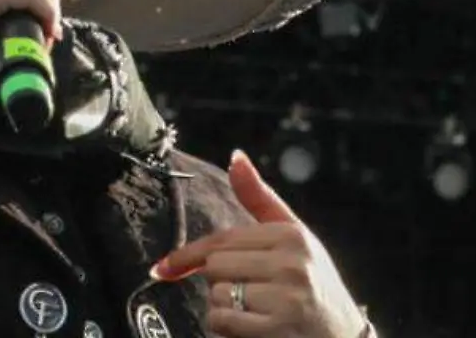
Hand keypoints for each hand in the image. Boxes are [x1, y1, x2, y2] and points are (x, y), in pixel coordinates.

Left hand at [149, 151, 368, 337]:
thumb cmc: (313, 284)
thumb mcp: (295, 237)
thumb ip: (260, 199)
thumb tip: (235, 156)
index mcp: (291, 235)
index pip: (221, 239)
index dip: (187, 256)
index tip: (162, 268)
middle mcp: (292, 263)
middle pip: (215, 266)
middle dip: (220, 283)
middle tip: (249, 295)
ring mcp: (287, 299)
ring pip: (217, 296)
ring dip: (224, 309)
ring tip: (256, 313)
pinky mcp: (278, 329)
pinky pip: (222, 321)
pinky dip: (226, 328)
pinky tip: (252, 330)